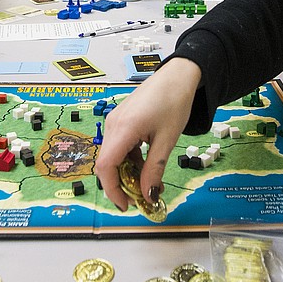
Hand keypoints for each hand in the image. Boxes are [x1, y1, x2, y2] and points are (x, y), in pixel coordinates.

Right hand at [95, 58, 200, 210]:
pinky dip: (129, 160)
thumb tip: (148, 194)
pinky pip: (119, 147)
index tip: (126, 205)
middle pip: (107, 164)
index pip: (105, 167)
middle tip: (141, 197)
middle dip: (121, 184)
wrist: (177, 76)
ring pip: (113, 156)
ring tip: (148, 182)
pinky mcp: (120, 121)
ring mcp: (115, 121)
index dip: (112, 190)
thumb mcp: (167, 140)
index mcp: (123, 128)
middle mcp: (113, 124)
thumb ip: (155, 169)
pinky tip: (145, 166)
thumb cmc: (174, 101)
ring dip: (127, 173)